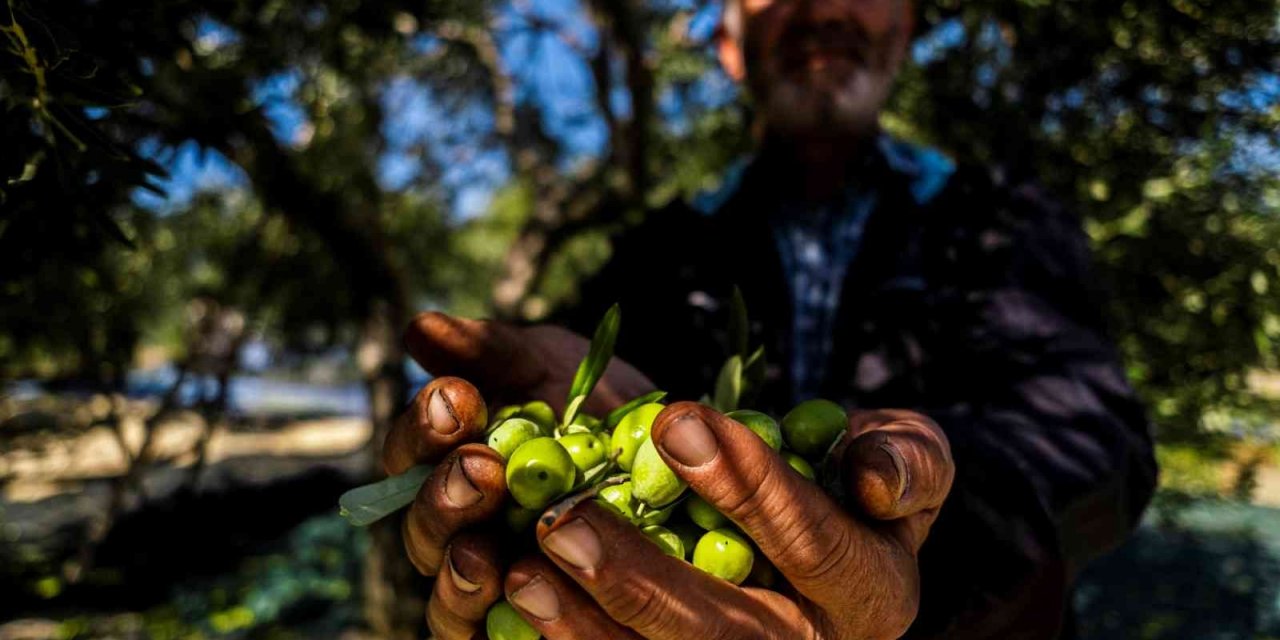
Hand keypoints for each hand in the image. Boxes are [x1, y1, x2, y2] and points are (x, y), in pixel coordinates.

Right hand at [379, 311, 655, 639]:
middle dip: (443, 496)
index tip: (456, 396)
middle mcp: (464, 532)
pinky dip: (505, 627)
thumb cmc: (604, 408)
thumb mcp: (556, 367)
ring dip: (460, 574)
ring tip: (482, 552)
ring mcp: (497, 588)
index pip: (413, 455)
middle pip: (425, 530)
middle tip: (479, 467)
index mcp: (453, 465)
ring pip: (451, 598)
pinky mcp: (534, 633)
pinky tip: (529, 600)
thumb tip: (419, 326)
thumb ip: (494, 351)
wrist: (689, 460)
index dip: (424, 428)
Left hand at [502, 402, 953, 639]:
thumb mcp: (906, 461)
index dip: (750, 486)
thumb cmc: (856, 494)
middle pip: (721, 632)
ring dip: (585, 625)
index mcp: (873, 594)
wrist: (824, 556)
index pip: (815, 545)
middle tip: (562, 519)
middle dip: (640, 578)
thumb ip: (909, 457)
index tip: (678, 422)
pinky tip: (514, 607)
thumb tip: (875, 480)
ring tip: (522, 568)